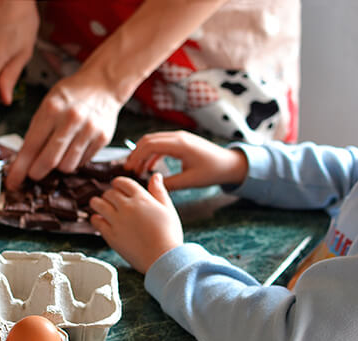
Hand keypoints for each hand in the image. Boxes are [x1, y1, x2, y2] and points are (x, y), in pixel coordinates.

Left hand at [5, 72, 121, 187]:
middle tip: (34, 174)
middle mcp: (71, 120)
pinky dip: (74, 160)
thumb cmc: (71, 95)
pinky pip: (82, 162)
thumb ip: (37, 130)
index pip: (31, 146)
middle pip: (49, 161)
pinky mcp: (102, 139)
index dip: (20, 168)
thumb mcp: (48, 104)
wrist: (103, 84)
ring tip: (58, 154)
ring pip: (67, 166)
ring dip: (58, 166)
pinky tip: (74, 148)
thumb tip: (24, 160)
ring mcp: (89, 130)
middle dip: (37, 172)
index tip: (13, 182)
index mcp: (52, 109)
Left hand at [90, 173, 182, 273]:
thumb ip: (159, 191)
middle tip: (110, 199)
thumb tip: (156, 176)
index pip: (123, 182)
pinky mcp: (111, 235)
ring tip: (98, 205)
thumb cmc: (169, 235)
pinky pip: (96, 222)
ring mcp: (117, 221)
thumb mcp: (168, 209)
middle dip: (109, 194)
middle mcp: (127, 207)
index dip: (118, 183)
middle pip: (109, 193)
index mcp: (141, 198)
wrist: (163, 258)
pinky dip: (96, 219)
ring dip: (97, 203)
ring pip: (98, 204)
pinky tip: (99, 220)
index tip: (117, 186)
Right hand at [124, 131, 248, 189]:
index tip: (129, 169)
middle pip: (148, 140)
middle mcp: (178, 137)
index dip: (136, 156)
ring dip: (143, 153)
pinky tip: (149, 167)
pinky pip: (162, 144)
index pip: (150, 145)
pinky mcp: (181, 142)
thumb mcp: (190, 181)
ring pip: (153, 141)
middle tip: (128, 169)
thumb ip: (170, 184)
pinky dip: (152, 154)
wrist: (229, 163)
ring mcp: (180, 137)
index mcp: (180, 144)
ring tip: (136, 169)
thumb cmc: (213, 171)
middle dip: (136, 154)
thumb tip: (152, 186)